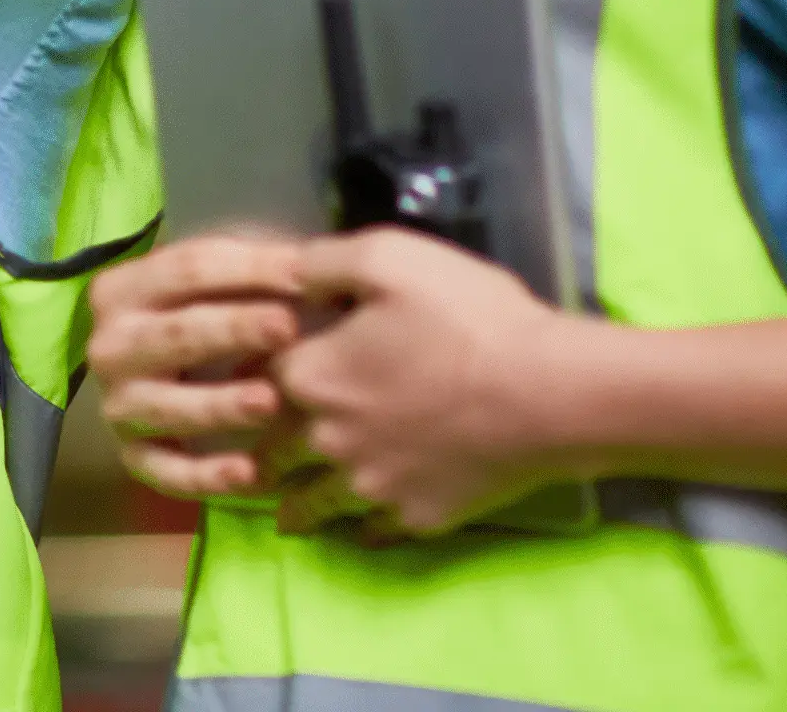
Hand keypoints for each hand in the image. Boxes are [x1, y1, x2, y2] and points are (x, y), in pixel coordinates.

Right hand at [87, 232, 308, 497]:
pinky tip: (249, 475)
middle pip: (177, 333)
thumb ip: (256, 269)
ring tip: (270, 402)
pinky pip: (168, 472)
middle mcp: (111, 346)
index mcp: (124, 289)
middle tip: (286, 328)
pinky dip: (206, 476)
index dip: (247, 269)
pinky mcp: (133, 457)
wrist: (144, 371)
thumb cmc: (198, 312)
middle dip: (233, 329)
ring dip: (220, 405)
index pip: (188, 269)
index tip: (304, 274)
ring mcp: (118, 404)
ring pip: (170, 406)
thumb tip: (322, 270)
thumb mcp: (215, 279)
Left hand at [270, 227, 592, 536]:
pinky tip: (362, 528)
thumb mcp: (385, 257)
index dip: (249, 375)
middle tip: (250, 464)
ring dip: (297, 507)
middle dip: (262, 452)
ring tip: (286, 517)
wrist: (547, 392)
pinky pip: (376, 529)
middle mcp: (329, 440)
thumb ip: (321, 263)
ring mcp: (374, 485)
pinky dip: (362, 528)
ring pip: (317, 502)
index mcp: (313, 377)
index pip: (256, 379)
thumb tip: (282, 275)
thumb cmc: (464, 316)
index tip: (239, 383)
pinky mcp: (420, 515)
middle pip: (276, 450)